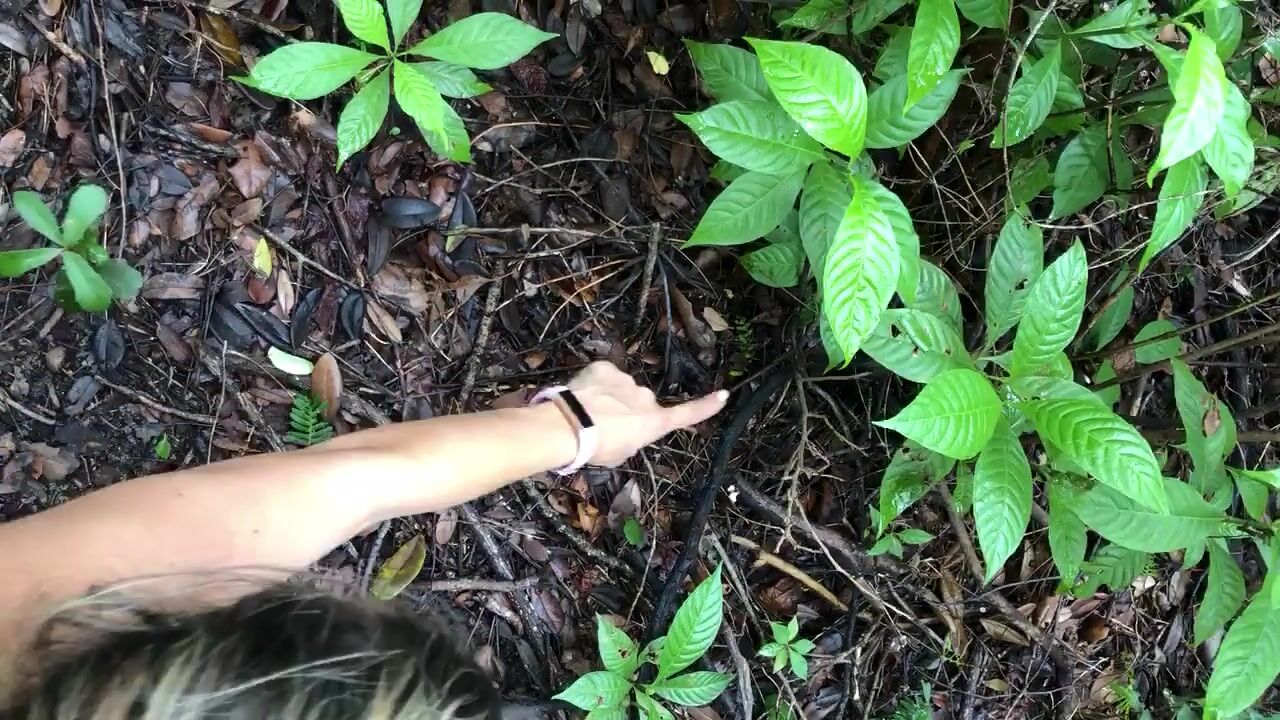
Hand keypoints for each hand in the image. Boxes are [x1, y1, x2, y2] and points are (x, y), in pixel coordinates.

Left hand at [563, 362, 728, 465]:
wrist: (570, 426)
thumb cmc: (598, 448)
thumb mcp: (620, 454)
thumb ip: (630, 439)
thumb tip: (625, 430)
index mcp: (654, 422)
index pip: (687, 414)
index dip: (706, 406)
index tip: (723, 395)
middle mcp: (646, 398)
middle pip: (641, 403)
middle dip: (628, 411)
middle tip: (605, 426)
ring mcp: (626, 380)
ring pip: (621, 388)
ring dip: (609, 398)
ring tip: (588, 414)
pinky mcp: (604, 368)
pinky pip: (603, 376)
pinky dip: (594, 385)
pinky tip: (581, 397)